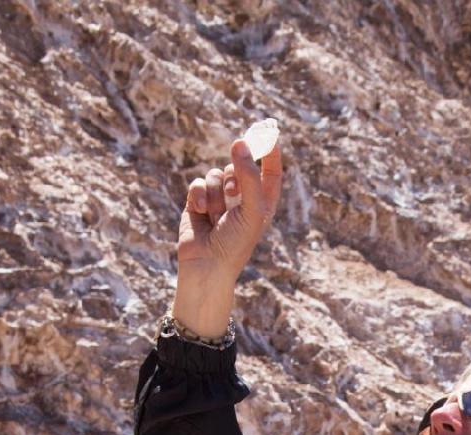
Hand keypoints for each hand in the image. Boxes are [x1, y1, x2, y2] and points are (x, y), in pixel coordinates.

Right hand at [171, 137, 283, 337]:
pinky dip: (199, 195)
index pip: (271, 171)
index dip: (271, 152)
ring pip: (216, 173)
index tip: (269, 132)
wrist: (206, 267)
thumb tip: (240, 143)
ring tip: (215, 212)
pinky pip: (198, 183)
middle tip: (235, 175)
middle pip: (241, 166)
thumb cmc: (235, 244)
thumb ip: (249, 177)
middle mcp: (242, 200)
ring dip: (215, 190)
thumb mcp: (251, 210)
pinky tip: (201, 212)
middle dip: (236, 169)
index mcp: (263, 204)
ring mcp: (219, 200)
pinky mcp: (198, 202)